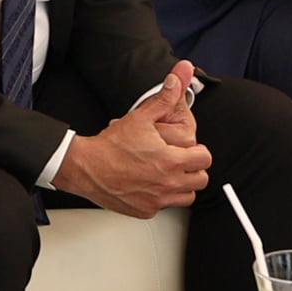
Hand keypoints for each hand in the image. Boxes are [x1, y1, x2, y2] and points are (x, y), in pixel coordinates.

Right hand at [54, 69, 212, 218]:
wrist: (86, 167)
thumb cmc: (110, 146)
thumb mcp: (140, 117)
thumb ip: (164, 98)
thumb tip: (178, 80)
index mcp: (171, 159)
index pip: (205, 158)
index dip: (199, 151)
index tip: (190, 149)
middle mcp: (167, 182)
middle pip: (201, 180)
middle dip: (193, 169)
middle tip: (180, 161)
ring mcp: (157, 199)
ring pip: (187, 197)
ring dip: (182, 185)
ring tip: (168, 173)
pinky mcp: (146, 210)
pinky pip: (164, 207)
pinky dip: (161, 198)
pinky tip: (150, 184)